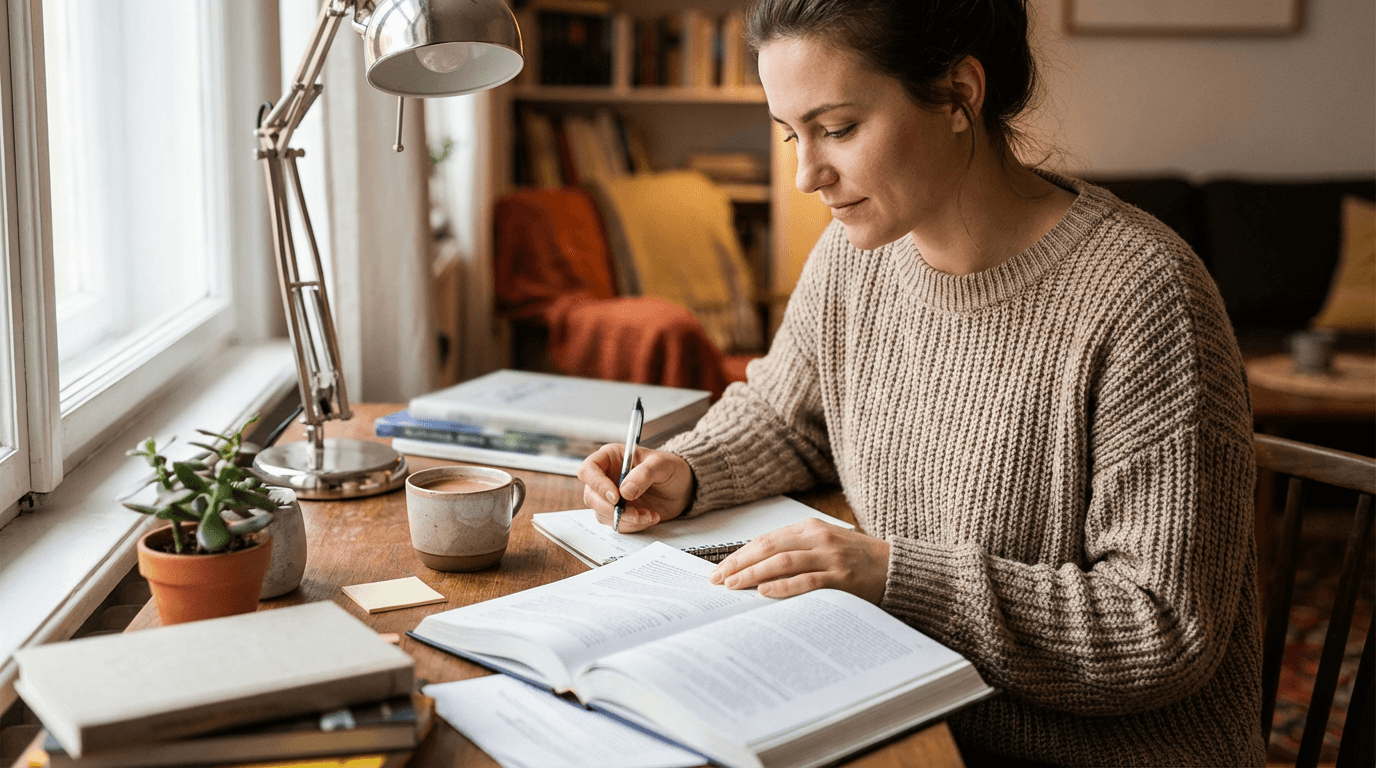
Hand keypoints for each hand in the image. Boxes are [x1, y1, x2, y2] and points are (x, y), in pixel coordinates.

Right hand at [578, 445, 693, 531]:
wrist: (683, 487)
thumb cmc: (671, 468)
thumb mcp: (661, 464)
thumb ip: (643, 474)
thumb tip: (625, 492)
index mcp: (610, 457)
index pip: (588, 470)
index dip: (597, 484)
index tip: (616, 497)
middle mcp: (606, 477)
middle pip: (591, 497)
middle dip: (613, 509)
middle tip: (635, 513)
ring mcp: (610, 497)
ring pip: (602, 514)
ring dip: (626, 519)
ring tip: (649, 514)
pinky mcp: (619, 513)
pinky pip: (617, 524)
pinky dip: (634, 525)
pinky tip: (650, 517)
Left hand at [709, 520, 890, 603]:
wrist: (896, 569)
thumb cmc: (857, 560)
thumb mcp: (825, 546)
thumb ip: (796, 552)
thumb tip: (755, 571)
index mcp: (811, 527)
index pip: (766, 539)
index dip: (741, 554)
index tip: (720, 569)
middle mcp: (819, 538)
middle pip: (769, 548)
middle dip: (740, 564)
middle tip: (718, 580)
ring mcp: (831, 557)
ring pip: (783, 562)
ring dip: (754, 574)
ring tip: (733, 586)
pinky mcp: (842, 578)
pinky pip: (807, 581)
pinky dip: (783, 586)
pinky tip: (765, 592)